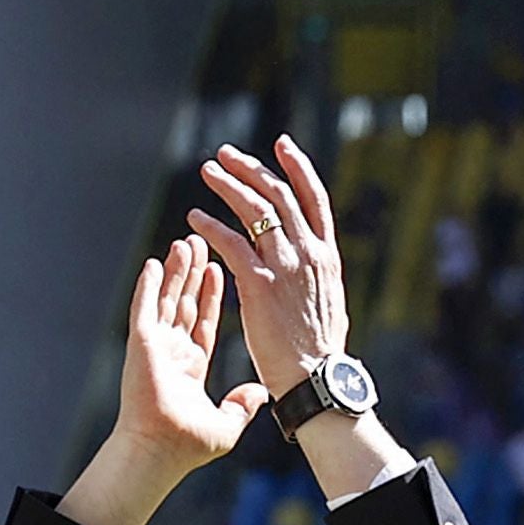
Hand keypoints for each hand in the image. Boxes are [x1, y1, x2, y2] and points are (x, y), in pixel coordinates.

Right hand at [112, 234, 271, 473]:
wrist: (161, 452)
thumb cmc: (187, 446)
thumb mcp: (227, 424)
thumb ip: (243, 405)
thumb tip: (260, 394)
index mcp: (191, 366)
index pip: (204, 321)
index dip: (211, 295)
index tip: (219, 269)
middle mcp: (171, 352)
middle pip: (185, 302)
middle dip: (194, 273)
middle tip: (202, 243)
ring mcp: (155, 347)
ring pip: (168, 299)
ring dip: (176, 271)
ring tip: (186, 242)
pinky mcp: (141, 344)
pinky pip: (145, 307)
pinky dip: (149, 285)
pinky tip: (155, 262)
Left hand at [189, 136, 350, 396]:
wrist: (316, 379)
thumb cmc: (320, 351)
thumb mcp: (329, 301)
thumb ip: (317, 274)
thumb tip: (313, 262)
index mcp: (326, 255)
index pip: (314, 197)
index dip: (297, 167)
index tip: (281, 146)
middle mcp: (308, 253)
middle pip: (278, 195)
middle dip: (250, 169)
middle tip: (226, 156)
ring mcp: (284, 266)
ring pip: (254, 210)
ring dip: (228, 186)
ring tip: (207, 173)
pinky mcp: (259, 284)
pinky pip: (231, 243)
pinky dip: (211, 227)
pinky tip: (194, 219)